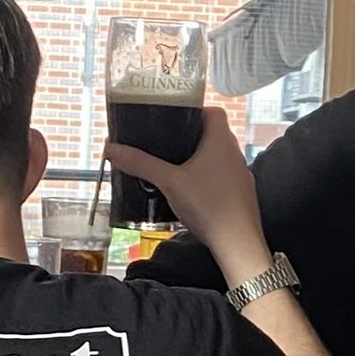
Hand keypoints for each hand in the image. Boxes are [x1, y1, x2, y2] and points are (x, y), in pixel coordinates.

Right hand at [108, 106, 267, 286]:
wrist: (237, 243)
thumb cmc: (208, 206)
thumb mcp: (169, 182)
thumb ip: (141, 164)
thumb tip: (113, 149)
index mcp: (221, 141)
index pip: (213, 112)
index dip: (195, 111)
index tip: (175, 119)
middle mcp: (235, 153)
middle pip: (214, 134)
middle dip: (190, 137)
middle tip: (167, 145)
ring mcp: (241, 174)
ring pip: (218, 157)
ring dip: (199, 159)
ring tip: (174, 167)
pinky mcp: (241, 194)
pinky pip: (222, 177)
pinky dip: (207, 178)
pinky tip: (190, 192)